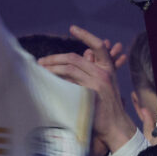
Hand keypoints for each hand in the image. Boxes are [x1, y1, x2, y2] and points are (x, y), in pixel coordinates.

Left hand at [38, 25, 136, 155]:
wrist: (116, 127)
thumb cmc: (107, 107)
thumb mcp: (104, 85)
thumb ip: (93, 69)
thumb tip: (84, 54)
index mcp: (108, 70)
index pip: (98, 47)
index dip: (86, 35)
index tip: (73, 28)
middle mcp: (103, 74)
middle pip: (74, 59)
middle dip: (54, 59)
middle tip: (41, 62)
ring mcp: (96, 85)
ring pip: (69, 69)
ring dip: (51, 68)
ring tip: (40, 71)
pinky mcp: (88, 96)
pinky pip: (68, 84)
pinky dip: (56, 81)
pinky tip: (47, 82)